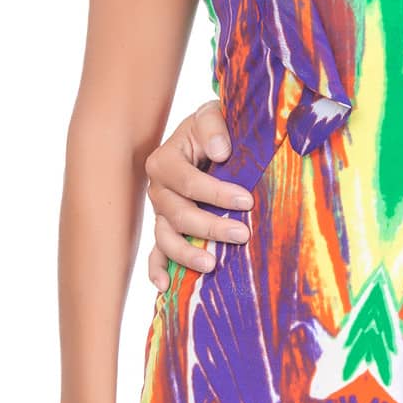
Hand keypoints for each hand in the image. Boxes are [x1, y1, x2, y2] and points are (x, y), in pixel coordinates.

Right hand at [144, 99, 250, 290]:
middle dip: (210, 226)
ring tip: (211, 264)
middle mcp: (157, 189)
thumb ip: (214, 128)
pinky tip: (165, 286)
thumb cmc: (213, 128)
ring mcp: (160, 212)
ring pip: (166, 237)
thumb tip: (220, 152)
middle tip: (242, 234)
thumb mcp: (212, 116)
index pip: (189, 183)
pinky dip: (157, 269)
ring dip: (186, 253)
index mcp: (164, 161)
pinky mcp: (166, 227)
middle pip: (178, 214)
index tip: (246, 200)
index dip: (217, 193)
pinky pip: (156, 252)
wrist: (207, 136)